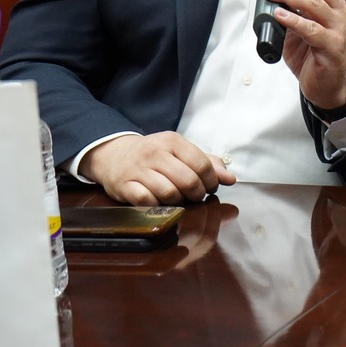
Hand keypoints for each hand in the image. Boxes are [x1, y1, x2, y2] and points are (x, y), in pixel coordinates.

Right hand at [79, 131, 235, 205]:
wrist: (114, 155)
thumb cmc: (156, 155)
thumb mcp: (181, 151)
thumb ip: (208, 163)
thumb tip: (230, 179)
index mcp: (172, 141)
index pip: (202, 164)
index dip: (211, 181)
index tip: (210, 188)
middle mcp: (155, 153)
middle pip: (188, 180)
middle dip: (197, 193)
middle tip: (195, 196)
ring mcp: (138, 170)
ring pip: (169, 193)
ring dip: (178, 201)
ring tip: (178, 198)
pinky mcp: (124, 186)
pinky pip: (147, 201)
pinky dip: (158, 205)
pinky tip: (159, 200)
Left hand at [255, 0, 345, 108]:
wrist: (325, 85)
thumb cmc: (311, 54)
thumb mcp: (292, 25)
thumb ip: (279, 4)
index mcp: (330, 2)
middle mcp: (337, 11)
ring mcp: (337, 28)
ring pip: (313, 3)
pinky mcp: (331, 46)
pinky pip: (312, 30)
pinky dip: (294, 20)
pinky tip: (279, 14)